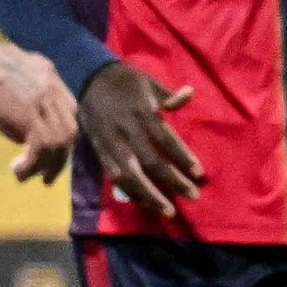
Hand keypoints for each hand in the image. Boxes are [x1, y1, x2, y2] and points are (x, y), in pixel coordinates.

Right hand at [0, 31, 77, 181]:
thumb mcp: (1, 82)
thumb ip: (16, 104)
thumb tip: (21, 136)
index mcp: (47, 73)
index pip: (69, 111)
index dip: (61, 135)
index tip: (47, 152)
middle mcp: (50, 84)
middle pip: (70, 128)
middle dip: (59, 157)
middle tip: (44, 177)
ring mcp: (42, 97)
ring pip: (59, 141)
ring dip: (45, 165)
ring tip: (23, 176)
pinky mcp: (26, 111)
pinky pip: (41, 145)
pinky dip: (32, 163)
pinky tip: (16, 170)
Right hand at [82, 59, 202, 216]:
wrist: (87, 77)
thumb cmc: (124, 81)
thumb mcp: (148, 82)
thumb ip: (168, 95)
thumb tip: (189, 94)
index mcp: (142, 113)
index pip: (166, 140)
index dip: (182, 158)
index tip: (199, 174)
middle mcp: (126, 130)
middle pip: (151, 162)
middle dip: (172, 181)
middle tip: (193, 195)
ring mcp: (110, 142)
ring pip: (129, 174)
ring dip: (149, 194)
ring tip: (168, 209)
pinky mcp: (98, 149)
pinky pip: (112, 174)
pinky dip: (127, 190)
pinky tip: (142, 201)